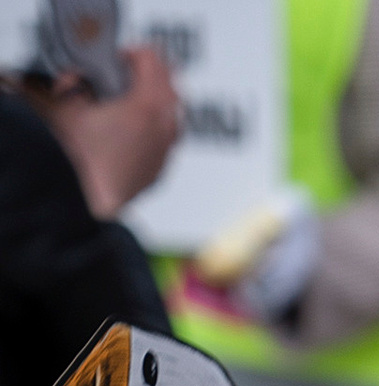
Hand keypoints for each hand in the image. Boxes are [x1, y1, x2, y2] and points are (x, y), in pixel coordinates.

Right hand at [42, 38, 177, 213]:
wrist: (81, 202)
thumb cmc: (75, 158)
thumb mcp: (67, 104)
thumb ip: (75, 82)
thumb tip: (78, 80)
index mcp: (146, 106)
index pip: (152, 63)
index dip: (135, 54)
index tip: (121, 58)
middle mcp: (163, 130)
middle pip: (170, 87)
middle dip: (152, 76)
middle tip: (133, 73)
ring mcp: (164, 155)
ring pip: (174, 117)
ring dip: (159, 103)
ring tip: (138, 100)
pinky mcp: (159, 174)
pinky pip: (168, 144)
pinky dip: (158, 130)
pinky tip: (140, 132)